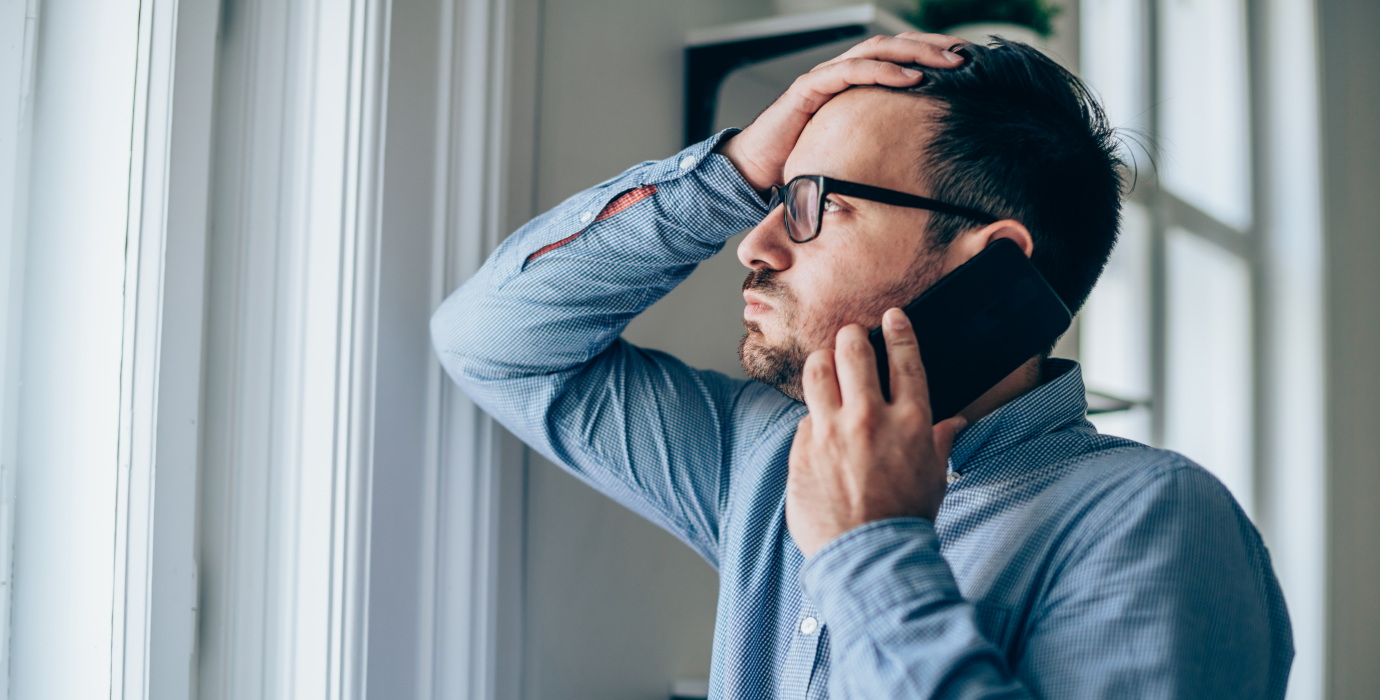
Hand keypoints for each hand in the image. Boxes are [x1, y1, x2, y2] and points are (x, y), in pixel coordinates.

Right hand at [718, 33, 966, 192]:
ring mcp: (825, 77)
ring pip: (876, 50)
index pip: (898, 57)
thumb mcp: (851, 150)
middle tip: (966, 54)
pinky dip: (883, 71)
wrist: (755, 168)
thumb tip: (919, 161)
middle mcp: (841, 73)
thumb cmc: (800, 159)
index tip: (967, 62)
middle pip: (893, 46)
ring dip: (915, 53)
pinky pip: (851, 71)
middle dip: (931, 46)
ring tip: (947, 61)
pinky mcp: (809, 88)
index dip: (931, 54)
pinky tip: (911, 77)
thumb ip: (878, 145)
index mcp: (853, 84)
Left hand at [786, 308, 967, 557]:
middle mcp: (869, 417)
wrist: (868, 555)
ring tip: (826, 365)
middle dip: (851, 337)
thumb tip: (954, 423)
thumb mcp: (934, 476)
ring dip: (822, 361)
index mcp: (911, 421)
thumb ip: (939, 441)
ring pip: (817, 370)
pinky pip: (804, 417)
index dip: (897, 330)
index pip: (904, 358)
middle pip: (852, 350)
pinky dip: (813, 416)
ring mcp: (831, 431)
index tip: (892, 318)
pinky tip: (819, 427)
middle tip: (850, 338)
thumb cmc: (905, 518)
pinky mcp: (802, 448)